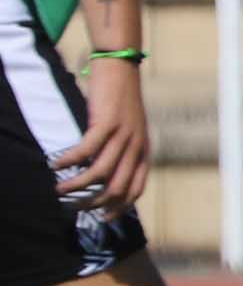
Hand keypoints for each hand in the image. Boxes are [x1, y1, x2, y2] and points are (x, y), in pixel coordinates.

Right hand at [52, 57, 147, 213]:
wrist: (121, 67)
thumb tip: (102, 174)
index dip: (121, 207)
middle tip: (73, 208)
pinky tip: (56, 165)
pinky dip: (69, 161)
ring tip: (59, 191)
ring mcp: (123, 134)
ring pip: (100, 172)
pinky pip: (85, 150)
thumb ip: (121, 151)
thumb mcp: (128, 129)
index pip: (136, 189)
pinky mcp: (106, 122)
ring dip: (77, 186)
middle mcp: (137, 145)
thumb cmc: (120, 100)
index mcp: (144, 150)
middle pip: (117, 187)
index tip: (103, 218)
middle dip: (94, 203)